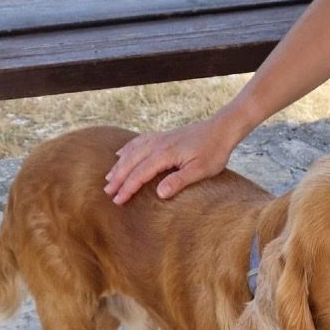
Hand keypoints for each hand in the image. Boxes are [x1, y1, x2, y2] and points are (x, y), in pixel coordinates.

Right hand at [104, 112, 245, 204]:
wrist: (222, 128)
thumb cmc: (214, 151)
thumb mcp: (200, 170)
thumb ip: (179, 181)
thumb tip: (159, 193)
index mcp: (165, 154)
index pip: (140, 174)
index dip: (128, 188)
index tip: (117, 200)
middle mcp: (158, 144)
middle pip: (131, 162)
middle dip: (118, 178)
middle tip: (107, 193)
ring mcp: (159, 138)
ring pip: (132, 151)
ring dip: (119, 165)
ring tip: (109, 178)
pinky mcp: (163, 136)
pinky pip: (139, 142)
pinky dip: (127, 149)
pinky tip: (120, 154)